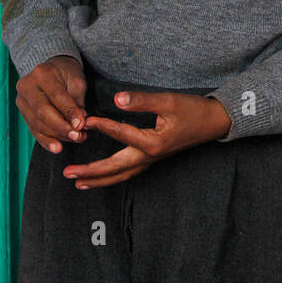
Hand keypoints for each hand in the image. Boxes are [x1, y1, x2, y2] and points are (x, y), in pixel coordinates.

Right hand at [16, 55, 88, 151]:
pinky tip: (56, 148)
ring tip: (74, 139)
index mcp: (42, 73)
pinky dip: (46, 140)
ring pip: (38, 123)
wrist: (51, 68)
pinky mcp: (22, 111)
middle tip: (78, 136)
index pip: (56, 96)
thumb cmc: (66, 73)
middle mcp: (27, 86)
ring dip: (57, 135)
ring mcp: (21, 99)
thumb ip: (77, 101)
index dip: (69, 112)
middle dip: (62, 127)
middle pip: (43, 112)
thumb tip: (79, 124)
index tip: (81, 125)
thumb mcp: (76, 80)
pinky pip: (33, 129)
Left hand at [63, 91, 232, 189]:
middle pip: (114, 169)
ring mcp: (151, 160)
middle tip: (67, 173)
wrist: (214, 122)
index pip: (119, 134)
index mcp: (151, 143)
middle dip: (90, 172)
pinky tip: (106, 175)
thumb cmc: (193, 110)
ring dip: (99, 179)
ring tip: (79, 182)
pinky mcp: (154, 158)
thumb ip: (141, 101)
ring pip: (120, 175)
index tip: (84, 120)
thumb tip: (117, 99)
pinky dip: (113, 176)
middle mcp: (149, 156)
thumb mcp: (168, 101)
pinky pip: (129, 172)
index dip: (100, 126)